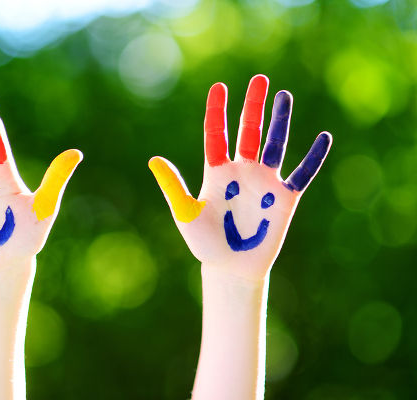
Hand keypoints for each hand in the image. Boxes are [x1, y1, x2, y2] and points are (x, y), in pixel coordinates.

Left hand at [149, 75, 330, 280]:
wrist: (230, 268)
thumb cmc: (205, 243)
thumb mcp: (186, 213)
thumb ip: (173, 187)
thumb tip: (153, 160)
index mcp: (216, 172)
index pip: (217, 134)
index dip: (217, 111)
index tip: (219, 87)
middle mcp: (241, 172)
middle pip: (248, 131)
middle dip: (253, 106)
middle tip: (260, 79)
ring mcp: (264, 183)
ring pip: (274, 145)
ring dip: (279, 121)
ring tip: (283, 96)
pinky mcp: (285, 198)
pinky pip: (302, 173)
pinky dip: (313, 157)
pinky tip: (323, 137)